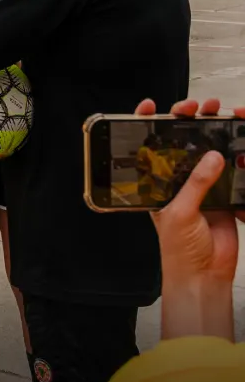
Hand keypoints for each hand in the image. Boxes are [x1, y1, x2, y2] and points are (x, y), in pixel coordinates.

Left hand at [135, 97, 242, 285]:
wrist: (203, 275)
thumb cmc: (178, 251)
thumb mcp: (179, 212)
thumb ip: (195, 183)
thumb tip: (211, 157)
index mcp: (157, 184)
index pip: (150, 148)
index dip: (147, 125)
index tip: (151, 107)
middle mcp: (177, 182)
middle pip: (181, 144)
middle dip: (186, 121)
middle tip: (195, 108)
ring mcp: (201, 187)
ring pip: (206, 153)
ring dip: (211, 133)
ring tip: (216, 114)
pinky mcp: (223, 195)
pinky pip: (228, 171)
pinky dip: (232, 157)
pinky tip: (234, 142)